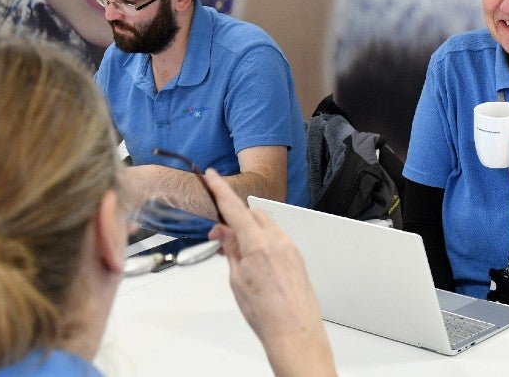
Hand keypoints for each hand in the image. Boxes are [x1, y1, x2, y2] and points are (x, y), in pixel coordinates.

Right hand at [205, 170, 336, 376]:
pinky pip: (278, 239)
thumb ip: (231, 250)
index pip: (234, 208)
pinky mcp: (298, 257)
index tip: (211, 176)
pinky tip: (256, 261)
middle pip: (253, 214)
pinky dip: (263, 241)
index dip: (220, 190)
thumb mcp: (236, 280)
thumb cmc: (266, 314)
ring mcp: (291, 248)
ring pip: (266, 226)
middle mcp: (278, 241)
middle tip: (220, 235)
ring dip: (250, 231)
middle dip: (236, 218)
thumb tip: (224, 232)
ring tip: (238, 256)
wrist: (294, 332)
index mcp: (258, 245)